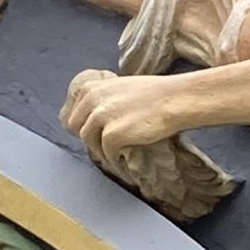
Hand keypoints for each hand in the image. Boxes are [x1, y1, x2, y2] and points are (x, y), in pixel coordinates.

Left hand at [62, 69, 187, 155]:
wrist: (176, 99)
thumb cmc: (157, 93)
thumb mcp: (120, 86)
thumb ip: (104, 98)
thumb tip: (96, 115)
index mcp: (92, 88)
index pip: (73, 111)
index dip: (82, 124)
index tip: (92, 133)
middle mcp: (92, 101)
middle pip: (76, 128)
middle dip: (88, 138)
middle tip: (103, 146)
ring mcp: (101, 118)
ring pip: (89, 142)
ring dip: (101, 151)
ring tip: (115, 156)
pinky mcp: (112, 136)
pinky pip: (107, 154)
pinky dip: (115, 161)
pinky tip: (124, 163)